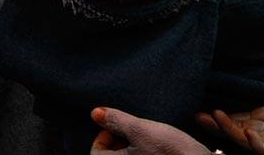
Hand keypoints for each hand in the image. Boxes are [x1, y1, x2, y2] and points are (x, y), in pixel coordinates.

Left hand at [90, 107, 209, 154]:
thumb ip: (116, 121)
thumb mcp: (141, 129)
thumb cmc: (169, 149)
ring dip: (132, 146)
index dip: (104, 135)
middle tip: (135, 130)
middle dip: (119, 140)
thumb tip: (95, 113)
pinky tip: (156, 145)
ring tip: (147, 136)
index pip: (96, 153)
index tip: (120, 126)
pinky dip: (143, 152)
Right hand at [196, 44, 263, 152]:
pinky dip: (258, 144)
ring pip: (252, 142)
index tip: (208, 107)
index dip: (229, 115)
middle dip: (221, 125)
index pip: (249, 117)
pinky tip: (247, 134)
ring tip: (214, 118)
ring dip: (232, 132)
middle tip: (198, 116)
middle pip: (243, 131)